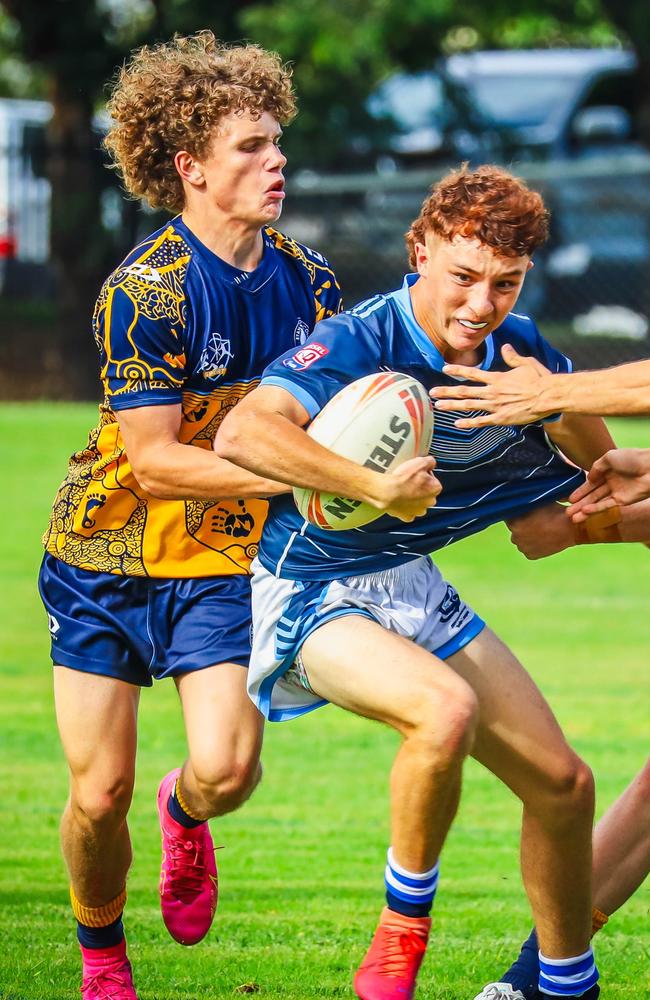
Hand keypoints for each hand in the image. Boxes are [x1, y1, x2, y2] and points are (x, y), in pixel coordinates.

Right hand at [378, 456, 441, 522]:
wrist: (387, 491)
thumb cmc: (403, 479)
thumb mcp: (419, 462)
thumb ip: (430, 461)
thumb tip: (431, 462)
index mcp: (435, 488)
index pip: (432, 480)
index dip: (423, 475)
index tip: (415, 473)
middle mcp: (430, 502)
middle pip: (426, 493)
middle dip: (419, 488)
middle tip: (408, 481)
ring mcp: (419, 511)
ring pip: (418, 503)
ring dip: (413, 498)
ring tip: (402, 490)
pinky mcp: (408, 516)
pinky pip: (407, 511)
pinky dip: (404, 507)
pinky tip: (399, 500)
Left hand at [430, 344, 552, 427]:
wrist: (548, 397)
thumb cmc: (540, 380)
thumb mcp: (526, 364)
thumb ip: (512, 357)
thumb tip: (505, 347)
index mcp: (497, 378)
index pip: (473, 373)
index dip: (458, 370)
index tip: (445, 368)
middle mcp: (492, 391)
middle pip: (464, 391)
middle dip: (446, 391)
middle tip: (431, 393)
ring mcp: (495, 406)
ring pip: (469, 406)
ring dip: (452, 406)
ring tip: (438, 406)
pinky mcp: (501, 418)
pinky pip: (482, 421)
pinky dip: (469, 422)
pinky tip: (457, 424)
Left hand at [506, 503, 573, 558]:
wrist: (571, 529)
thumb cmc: (555, 513)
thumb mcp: (538, 502)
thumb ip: (525, 503)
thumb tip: (517, 498)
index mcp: (515, 523)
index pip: (509, 516)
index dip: (517, 514)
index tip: (525, 512)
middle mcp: (515, 537)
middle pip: (515, 529)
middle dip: (522, 525)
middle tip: (535, 521)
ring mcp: (523, 548)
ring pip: (521, 539)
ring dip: (526, 535)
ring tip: (541, 530)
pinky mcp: (530, 556)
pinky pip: (528, 548)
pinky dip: (533, 544)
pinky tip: (542, 538)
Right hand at [567, 448, 649, 519]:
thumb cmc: (632, 458)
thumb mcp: (609, 457)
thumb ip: (596, 468)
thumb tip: (587, 479)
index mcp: (608, 471)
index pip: (591, 483)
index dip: (580, 491)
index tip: (568, 499)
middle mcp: (611, 483)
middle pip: (592, 495)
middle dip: (579, 504)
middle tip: (567, 512)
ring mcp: (617, 493)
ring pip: (597, 503)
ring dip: (585, 510)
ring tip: (572, 517)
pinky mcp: (623, 502)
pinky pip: (607, 506)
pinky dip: (596, 509)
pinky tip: (585, 511)